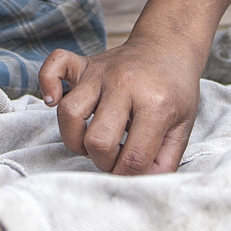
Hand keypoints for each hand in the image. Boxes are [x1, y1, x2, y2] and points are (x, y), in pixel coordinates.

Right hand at [39, 34, 203, 174]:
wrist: (168, 46)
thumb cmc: (175, 90)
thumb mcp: (184, 126)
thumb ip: (166, 160)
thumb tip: (143, 184)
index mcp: (155, 103)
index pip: (133, 158)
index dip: (129, 176)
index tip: (131, 171)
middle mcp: (124, 85)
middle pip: (97, 141)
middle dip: (103, 162)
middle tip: (114, 156)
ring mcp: (101, 73)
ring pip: (70, 113)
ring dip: (75, 139)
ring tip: (91, 141)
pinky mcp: (84, 64)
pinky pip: (54, 66)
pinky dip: (47, 85)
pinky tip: (53, 102)